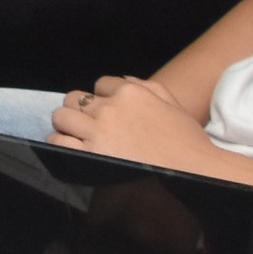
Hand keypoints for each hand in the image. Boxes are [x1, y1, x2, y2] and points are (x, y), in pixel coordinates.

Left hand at [50, 74, 223, 172]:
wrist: (194, 173)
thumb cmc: (187, 142)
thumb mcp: (172, 105)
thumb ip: (147, 87)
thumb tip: (123, 80)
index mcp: (130, 93)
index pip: (100, 85)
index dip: (103, 98)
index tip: (109, 112)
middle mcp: (110, 109)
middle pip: (74, 98)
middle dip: (80, 110)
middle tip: (89, 124)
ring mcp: (98, 132)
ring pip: (62, 117)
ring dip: (68, 126)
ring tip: (78, 137)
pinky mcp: (89, 155)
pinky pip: (58, 141)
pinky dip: (61, 143)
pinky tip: (73, 149)